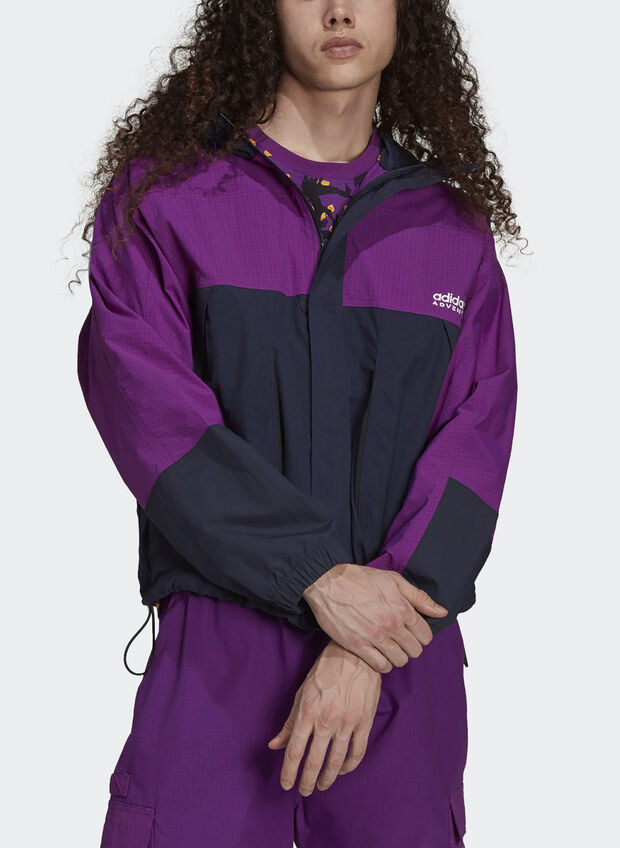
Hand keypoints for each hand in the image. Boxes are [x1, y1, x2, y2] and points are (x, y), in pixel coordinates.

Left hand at [266, 639, 381, 794]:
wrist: (354, 655)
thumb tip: (274, 745)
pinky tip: (342, 770)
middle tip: (304, 791)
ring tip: (321, 785)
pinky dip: (349, 766)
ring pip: (336, 761)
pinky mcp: (364, 722)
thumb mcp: (302, 693)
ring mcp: (347, 722)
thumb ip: (290, 723)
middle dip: (307, 781)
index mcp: (308, 712)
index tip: (286, 785)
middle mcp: (326, 720)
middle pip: (314, 761)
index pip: (295, 750)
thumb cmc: (324, 672)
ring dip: (327, 778)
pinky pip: (357, 752)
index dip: (289, 771)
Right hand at [302, 563, 447, 672]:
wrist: (328, 582)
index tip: (413, 632)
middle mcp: (391, 625)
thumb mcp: (393, 580)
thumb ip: (419, 597)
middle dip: (411, 646)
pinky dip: (383, 664)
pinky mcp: (357, 645)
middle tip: (401, 639)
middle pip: (415, 650)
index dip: (422, 635)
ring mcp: (374, 637)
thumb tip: (442, 612)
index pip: (426, 635)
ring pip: (400, 661)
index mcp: (402, 609)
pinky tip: (379, 654)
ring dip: (398, 656)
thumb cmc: (360, 579)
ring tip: (390, 647)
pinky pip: (381, 666)